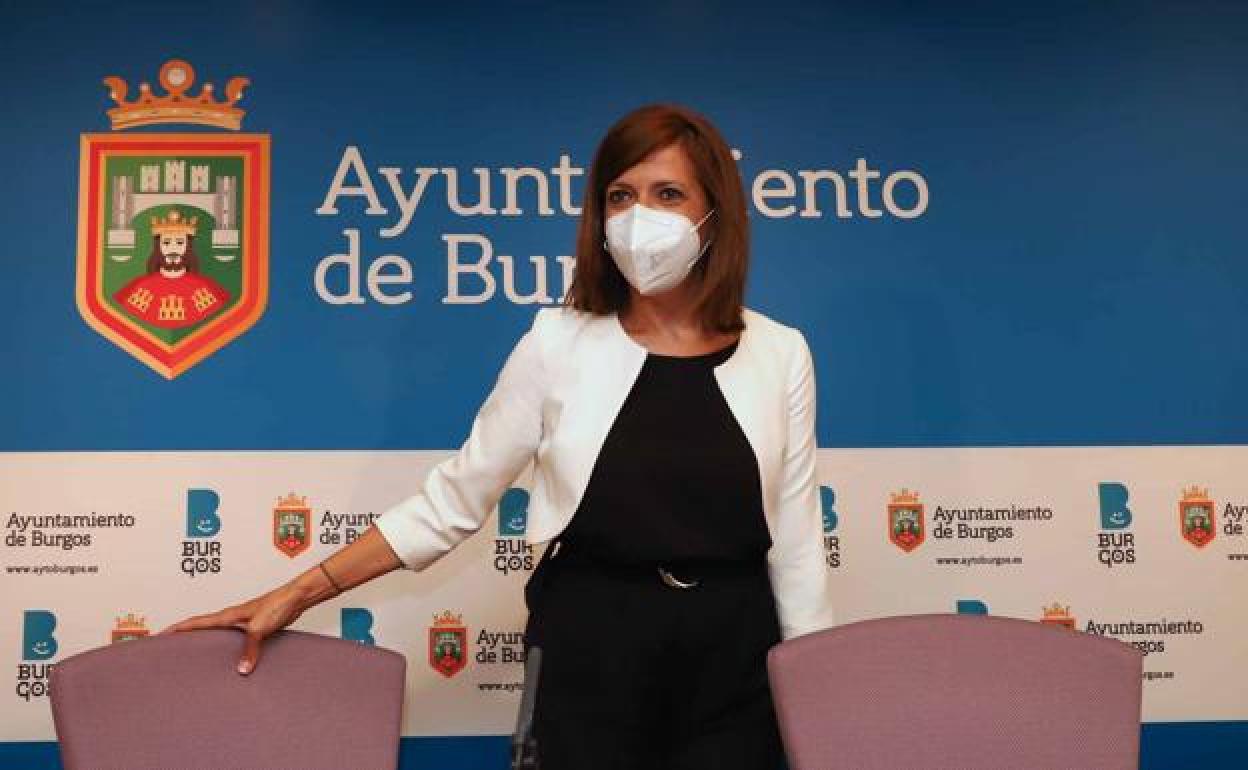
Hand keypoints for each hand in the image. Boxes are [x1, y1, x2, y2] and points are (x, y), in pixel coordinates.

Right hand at [157, 583, 308, 674]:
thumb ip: (249, 649)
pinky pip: (233, 641)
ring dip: (205, 645)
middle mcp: (231, 619)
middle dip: (185, 638)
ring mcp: (241, 624)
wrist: (297, 598)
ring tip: (192, 660)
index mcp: (227, 616)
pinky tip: (228, 661)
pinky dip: (226, 650)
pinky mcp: (253, 629)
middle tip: (169, 652)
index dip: (176, 629)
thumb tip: (240, 670)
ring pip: (216, 636)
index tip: (158, 636)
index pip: (195, 622)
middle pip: (201, 629)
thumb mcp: (260, 628)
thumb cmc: (278, 604)